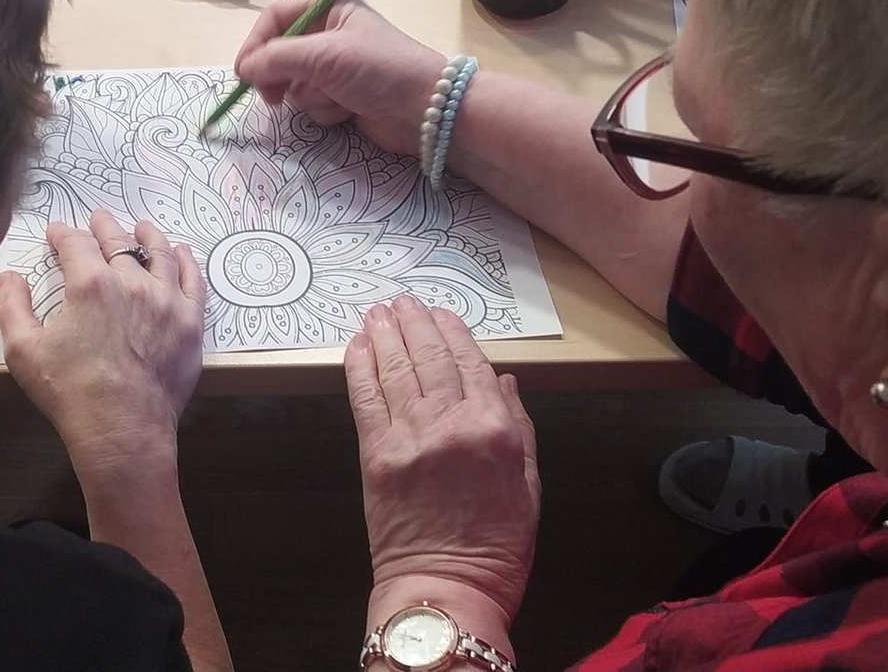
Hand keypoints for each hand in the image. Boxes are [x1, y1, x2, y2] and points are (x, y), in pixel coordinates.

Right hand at [0, 210, 204, 472]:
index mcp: (89, 283)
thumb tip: (8, 276)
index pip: (74, 244)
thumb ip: (11, 305)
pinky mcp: (190, 322)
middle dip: (103, 227)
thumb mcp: (22, 350)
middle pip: (118, 242)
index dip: (62, 234)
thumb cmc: (69, 392)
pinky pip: (192, 280)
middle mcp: (131, 282)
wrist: (122, 429)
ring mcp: (166, 300)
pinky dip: (185, 261)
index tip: (57, 232)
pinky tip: (181, 253)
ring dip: (147, 236)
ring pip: (158, 254)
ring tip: (142, 227)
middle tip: (98, 219)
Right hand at [233, 0, 447, 154]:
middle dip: (280, 77)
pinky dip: (324, 111)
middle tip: (274, 98)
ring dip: (310, 97)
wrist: (426, 111)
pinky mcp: (343, 98)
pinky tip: (347, 112)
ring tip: (335, 100)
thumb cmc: (379, 70)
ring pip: (295, 84)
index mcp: (331, 10)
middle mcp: (331, 36)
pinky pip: (313, 104)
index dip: (256, 43)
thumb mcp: (325, 56)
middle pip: (281, 54)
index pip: (277, 18)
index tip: (243, 72)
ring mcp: (337, 69)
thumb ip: (278, 59)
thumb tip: (244, 70)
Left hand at [347, 295, 540, 622]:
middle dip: (416, 323)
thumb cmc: (496, 547)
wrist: (446, 588)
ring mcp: (410, 436)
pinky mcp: (376, 453)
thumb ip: (519, 427)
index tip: (441, 313)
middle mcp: (452, 424)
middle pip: (431, 357)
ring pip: (396, 369)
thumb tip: (504, 381)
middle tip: (404, 301)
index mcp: (496, 430)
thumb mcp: (529, 486)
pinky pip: (366, 397)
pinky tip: (358, 345)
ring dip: (386, 334)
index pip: (472, 364)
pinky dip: (361, 366)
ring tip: (380, 311)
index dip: (454, 332)